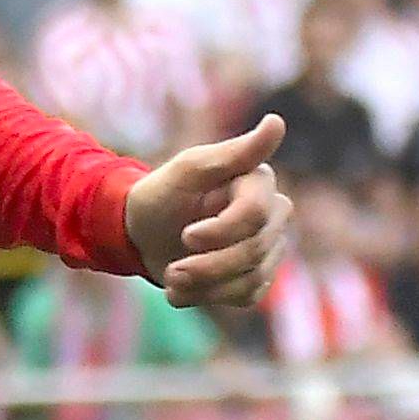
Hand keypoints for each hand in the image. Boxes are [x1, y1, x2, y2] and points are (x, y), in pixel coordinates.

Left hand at [124, 115, 292, 314]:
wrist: (142, 235)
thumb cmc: (163, 195)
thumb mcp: (189, 170)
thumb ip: (234, 152)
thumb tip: (277, 122)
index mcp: (258, 181)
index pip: (255, 214)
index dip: (221, 231)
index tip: (187, 236)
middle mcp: (274, 213)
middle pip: (254, 250)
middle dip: (208, 265)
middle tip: (172, 270)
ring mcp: (269, 246)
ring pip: (253, 278)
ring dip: (205, 285)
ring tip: (172, 279)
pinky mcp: (258, 275)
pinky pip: (246, 297)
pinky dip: (208, 297)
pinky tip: (181, 291)